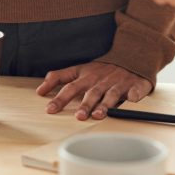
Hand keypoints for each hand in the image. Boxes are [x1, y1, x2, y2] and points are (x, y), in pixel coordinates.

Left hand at [36, 61, 151, 119]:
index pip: (68, 80)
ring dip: (105, 105)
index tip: (46, 103)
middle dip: (83, 104)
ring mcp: (117, 82)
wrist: (131, 57)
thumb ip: (60, 77)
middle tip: (78, 116)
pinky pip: (134, 91)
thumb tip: (39, 90)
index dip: (57, 91)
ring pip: (110, 94)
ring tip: (98, 115)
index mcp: (85, 73)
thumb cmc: (102, 69)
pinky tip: (132, 100)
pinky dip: (134, 95)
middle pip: (90, 91)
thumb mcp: (80, 69)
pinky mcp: (134, 85)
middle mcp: (99, 78)